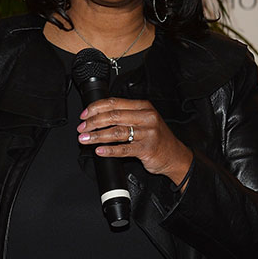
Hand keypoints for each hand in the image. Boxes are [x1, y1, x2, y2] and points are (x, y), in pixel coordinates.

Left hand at [77, 97, 192, 187]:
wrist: (175, 155)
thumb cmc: (157, 138)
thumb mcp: (144, 120)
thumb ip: (125, 115)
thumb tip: (97, 116)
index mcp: (143, 106)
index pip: (115, 103)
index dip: (96, 108)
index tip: (84, 115)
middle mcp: (146, 117)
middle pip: (113, 116)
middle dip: (93, 122)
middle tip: (82, 129)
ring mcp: (147, 133)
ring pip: (116, 132)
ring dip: (97, 136)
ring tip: (86, 140)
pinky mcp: (147, 148)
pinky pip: (124, 149)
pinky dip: (109, 150)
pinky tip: (100, 151)